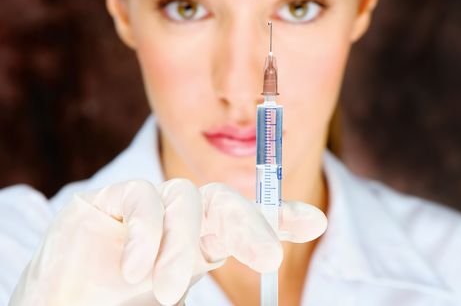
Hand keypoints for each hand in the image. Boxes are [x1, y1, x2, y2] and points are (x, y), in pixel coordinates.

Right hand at [9, 179, 326, 304]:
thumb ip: (204, 274)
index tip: (316, 222)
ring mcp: (147, 205)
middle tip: (272, 258)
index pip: (246, 222)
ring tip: (167, 287)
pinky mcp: (111, 198)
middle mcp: (180, 220)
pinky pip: (141, 199)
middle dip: (252, 225)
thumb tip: (272, 273)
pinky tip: (136, 269)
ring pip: (184, 199)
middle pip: (224, 202)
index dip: (281, 217)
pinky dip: (145, 234)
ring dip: (181, 245)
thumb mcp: (174, 296)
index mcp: (200, 243)